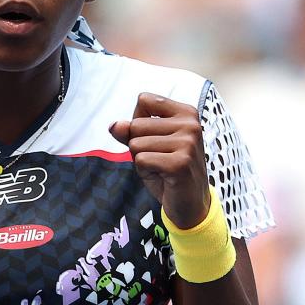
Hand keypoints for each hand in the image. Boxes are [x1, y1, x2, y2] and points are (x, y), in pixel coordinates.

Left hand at [109, 93, 209, 228]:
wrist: (190, 204)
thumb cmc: (168, 170)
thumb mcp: (147, 145)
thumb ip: (129, 131)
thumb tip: (114, 125)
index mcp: (186, 113)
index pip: (144, 100)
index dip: (139, 123)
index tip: (157, 140)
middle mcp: (190, 124)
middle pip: (136, 124)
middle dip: (139, 146)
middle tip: (160, 160)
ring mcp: (188, 143)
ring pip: (136, 144)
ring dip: (142, 161)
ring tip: (162, 169)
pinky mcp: (180, 163)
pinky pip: (141, 160)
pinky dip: (145, 172)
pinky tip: (164, 178)